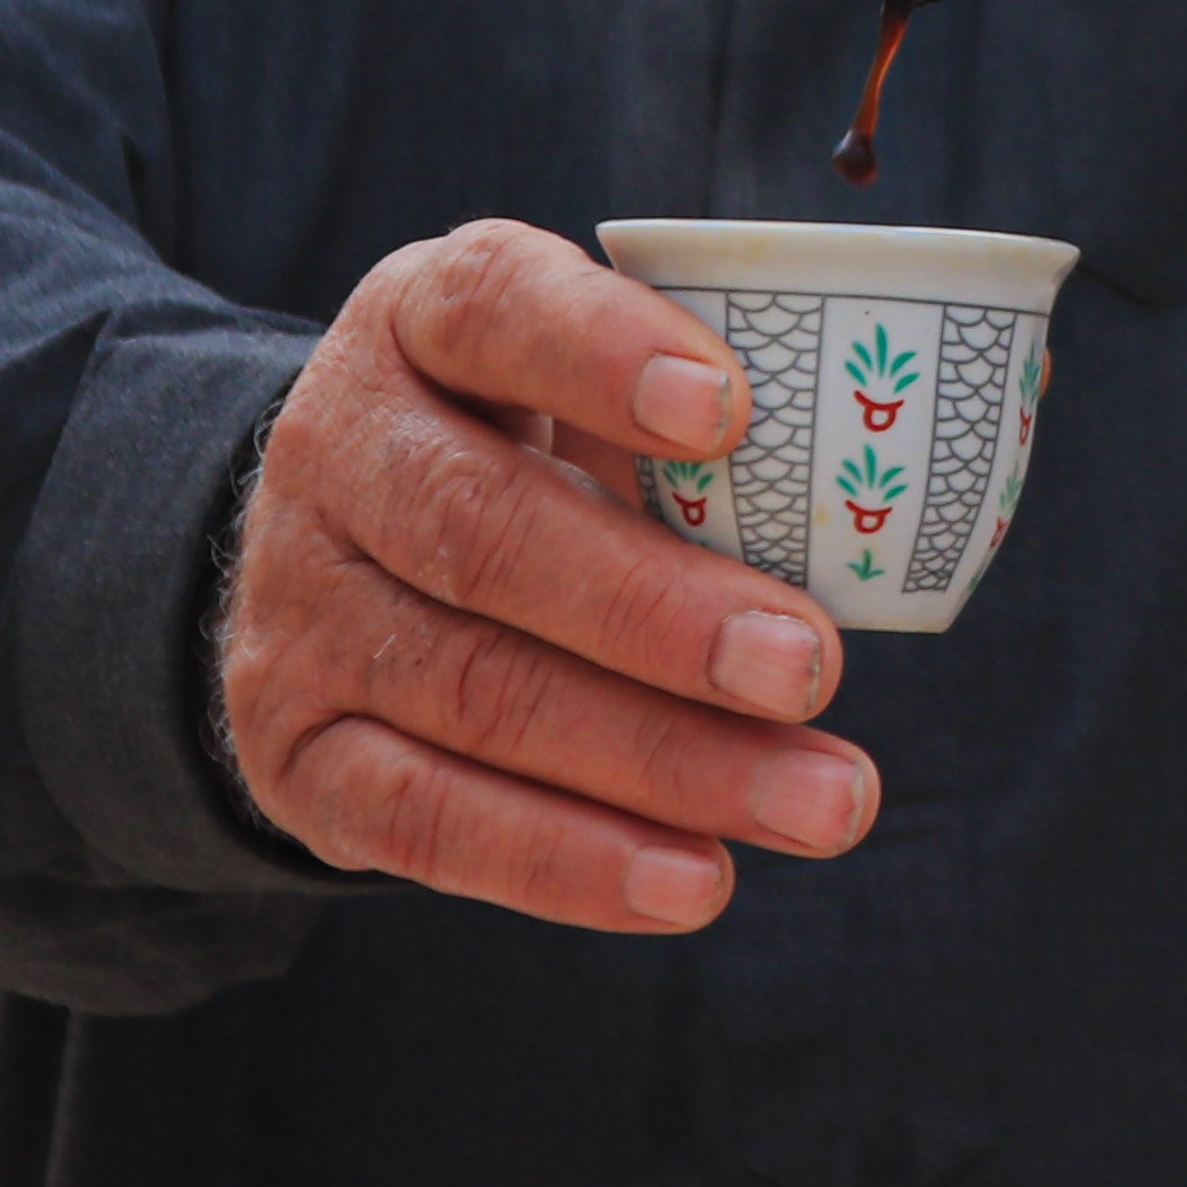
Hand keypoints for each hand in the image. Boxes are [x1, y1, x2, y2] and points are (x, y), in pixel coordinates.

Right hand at [213, 221, 873, 929]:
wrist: (336, 555)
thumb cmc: (525, 445)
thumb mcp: (578, 380)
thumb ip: (688, 415)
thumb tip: (889, 493)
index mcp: (416, 320)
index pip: (490, 304)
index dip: (602, 351)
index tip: (733, 411)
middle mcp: (336, 452)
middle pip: (484, 532)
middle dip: (661, 613)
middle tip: (814, 669)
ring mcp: (300, 609)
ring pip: (477, 693)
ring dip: (662, 762)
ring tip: (820, 801)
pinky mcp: (297, 753)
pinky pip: (429, 822)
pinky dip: (571, 862)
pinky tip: (696, 882)